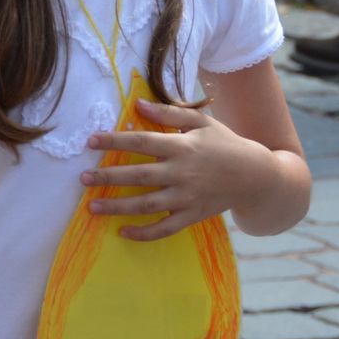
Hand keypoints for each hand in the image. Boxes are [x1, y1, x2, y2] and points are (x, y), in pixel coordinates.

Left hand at [80, 100, 280, 240]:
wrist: (256, 176)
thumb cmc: (224, 143)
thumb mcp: (201, 122)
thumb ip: (169, 112)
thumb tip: (137, 104)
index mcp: (182, 146)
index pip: (142, 142)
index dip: (115, 141)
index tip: (91, 141)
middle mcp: (182, 173)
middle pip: (138, 176)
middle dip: (108, 178)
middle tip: (82, 178)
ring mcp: (187, 198)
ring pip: (146, 205)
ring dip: (117, 207)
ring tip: (92, 207)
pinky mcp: (192, 216)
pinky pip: (164, 229)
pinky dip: (143, 233)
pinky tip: (122, 232)